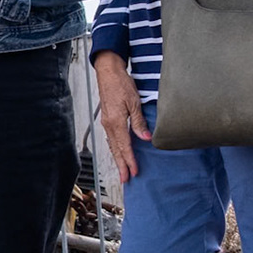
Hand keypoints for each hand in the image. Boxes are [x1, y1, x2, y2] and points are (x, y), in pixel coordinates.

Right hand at [93, 52, 148, 181]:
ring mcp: (107, 122)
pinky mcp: (107, 118)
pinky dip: (115, 148)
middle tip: (125, 179)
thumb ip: (139, 121)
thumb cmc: (121, 84)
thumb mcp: (134, 101)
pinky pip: (111, 138)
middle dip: (121, 165)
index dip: (130, 160)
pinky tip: (118, 152)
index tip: (134, 172)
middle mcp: (109, 124)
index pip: (124, 146)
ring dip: (118, 159)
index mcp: (116, 122)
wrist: (108, 72)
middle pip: (116, 149)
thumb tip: (145, 137)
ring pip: (112, 145)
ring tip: (122, 170)